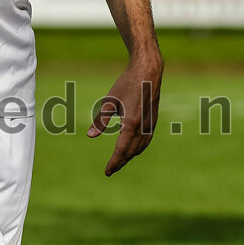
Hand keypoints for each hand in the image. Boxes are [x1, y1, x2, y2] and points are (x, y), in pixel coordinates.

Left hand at [87, 57, 162, 175]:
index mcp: (131, 124)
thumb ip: (100, 120)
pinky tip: (133, 149)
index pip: (121, 150)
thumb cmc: (126, 84)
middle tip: (110, 170)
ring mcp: (150, 125)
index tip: (107, 172)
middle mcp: (143, 128)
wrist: (147, 73)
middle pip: (130, 152)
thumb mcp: (109, 101)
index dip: (114, 162)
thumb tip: (90, 136)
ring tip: (119, 161)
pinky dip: (139, 148)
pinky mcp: (153, 121)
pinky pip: (146, 141)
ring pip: (140, 148)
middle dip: (120, 162)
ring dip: (129, 156)